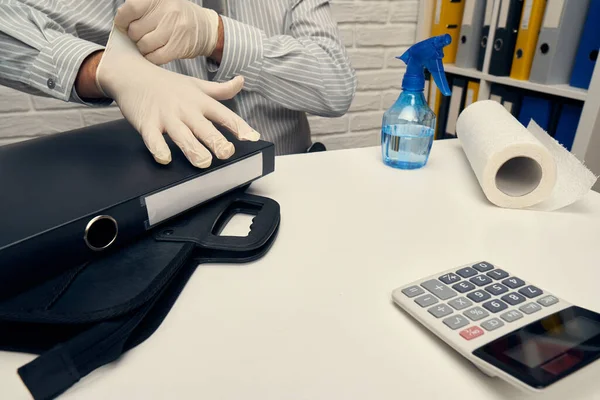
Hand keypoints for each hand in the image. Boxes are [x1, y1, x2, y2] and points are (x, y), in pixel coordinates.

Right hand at [95, 26, 259, 167]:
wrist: (132, 74)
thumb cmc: (167, 84)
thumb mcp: (196, 84)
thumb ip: (220, 89)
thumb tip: (241, 82)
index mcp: (200, 101)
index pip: (223, 114)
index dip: (238, 125)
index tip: (252, 137)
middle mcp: (186, 109)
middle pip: (204, 127)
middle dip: (216, 140)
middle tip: (226, 152)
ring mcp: (166, 116)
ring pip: (182, 135)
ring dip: (192, 149)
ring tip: (203, 162)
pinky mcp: (147, 123)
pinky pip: (153, 138)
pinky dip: (158, 148)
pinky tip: (164, 159)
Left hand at [114, 0, 219, 64]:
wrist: (205, 28)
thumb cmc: (176, 16)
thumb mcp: (160, 4)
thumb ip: (140, 9)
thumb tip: (120, 24)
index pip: (129, 10)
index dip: (122, 21)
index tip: (125, 25)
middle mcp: (168, 11)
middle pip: (135, 31)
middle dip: (135, 37)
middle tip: (143, 35)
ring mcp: (175, 29)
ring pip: (144, 45)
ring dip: (143, 49)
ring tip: (150, 44)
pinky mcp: (179, 46)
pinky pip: (155, 57)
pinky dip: (152, 58)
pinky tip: (155, 53)